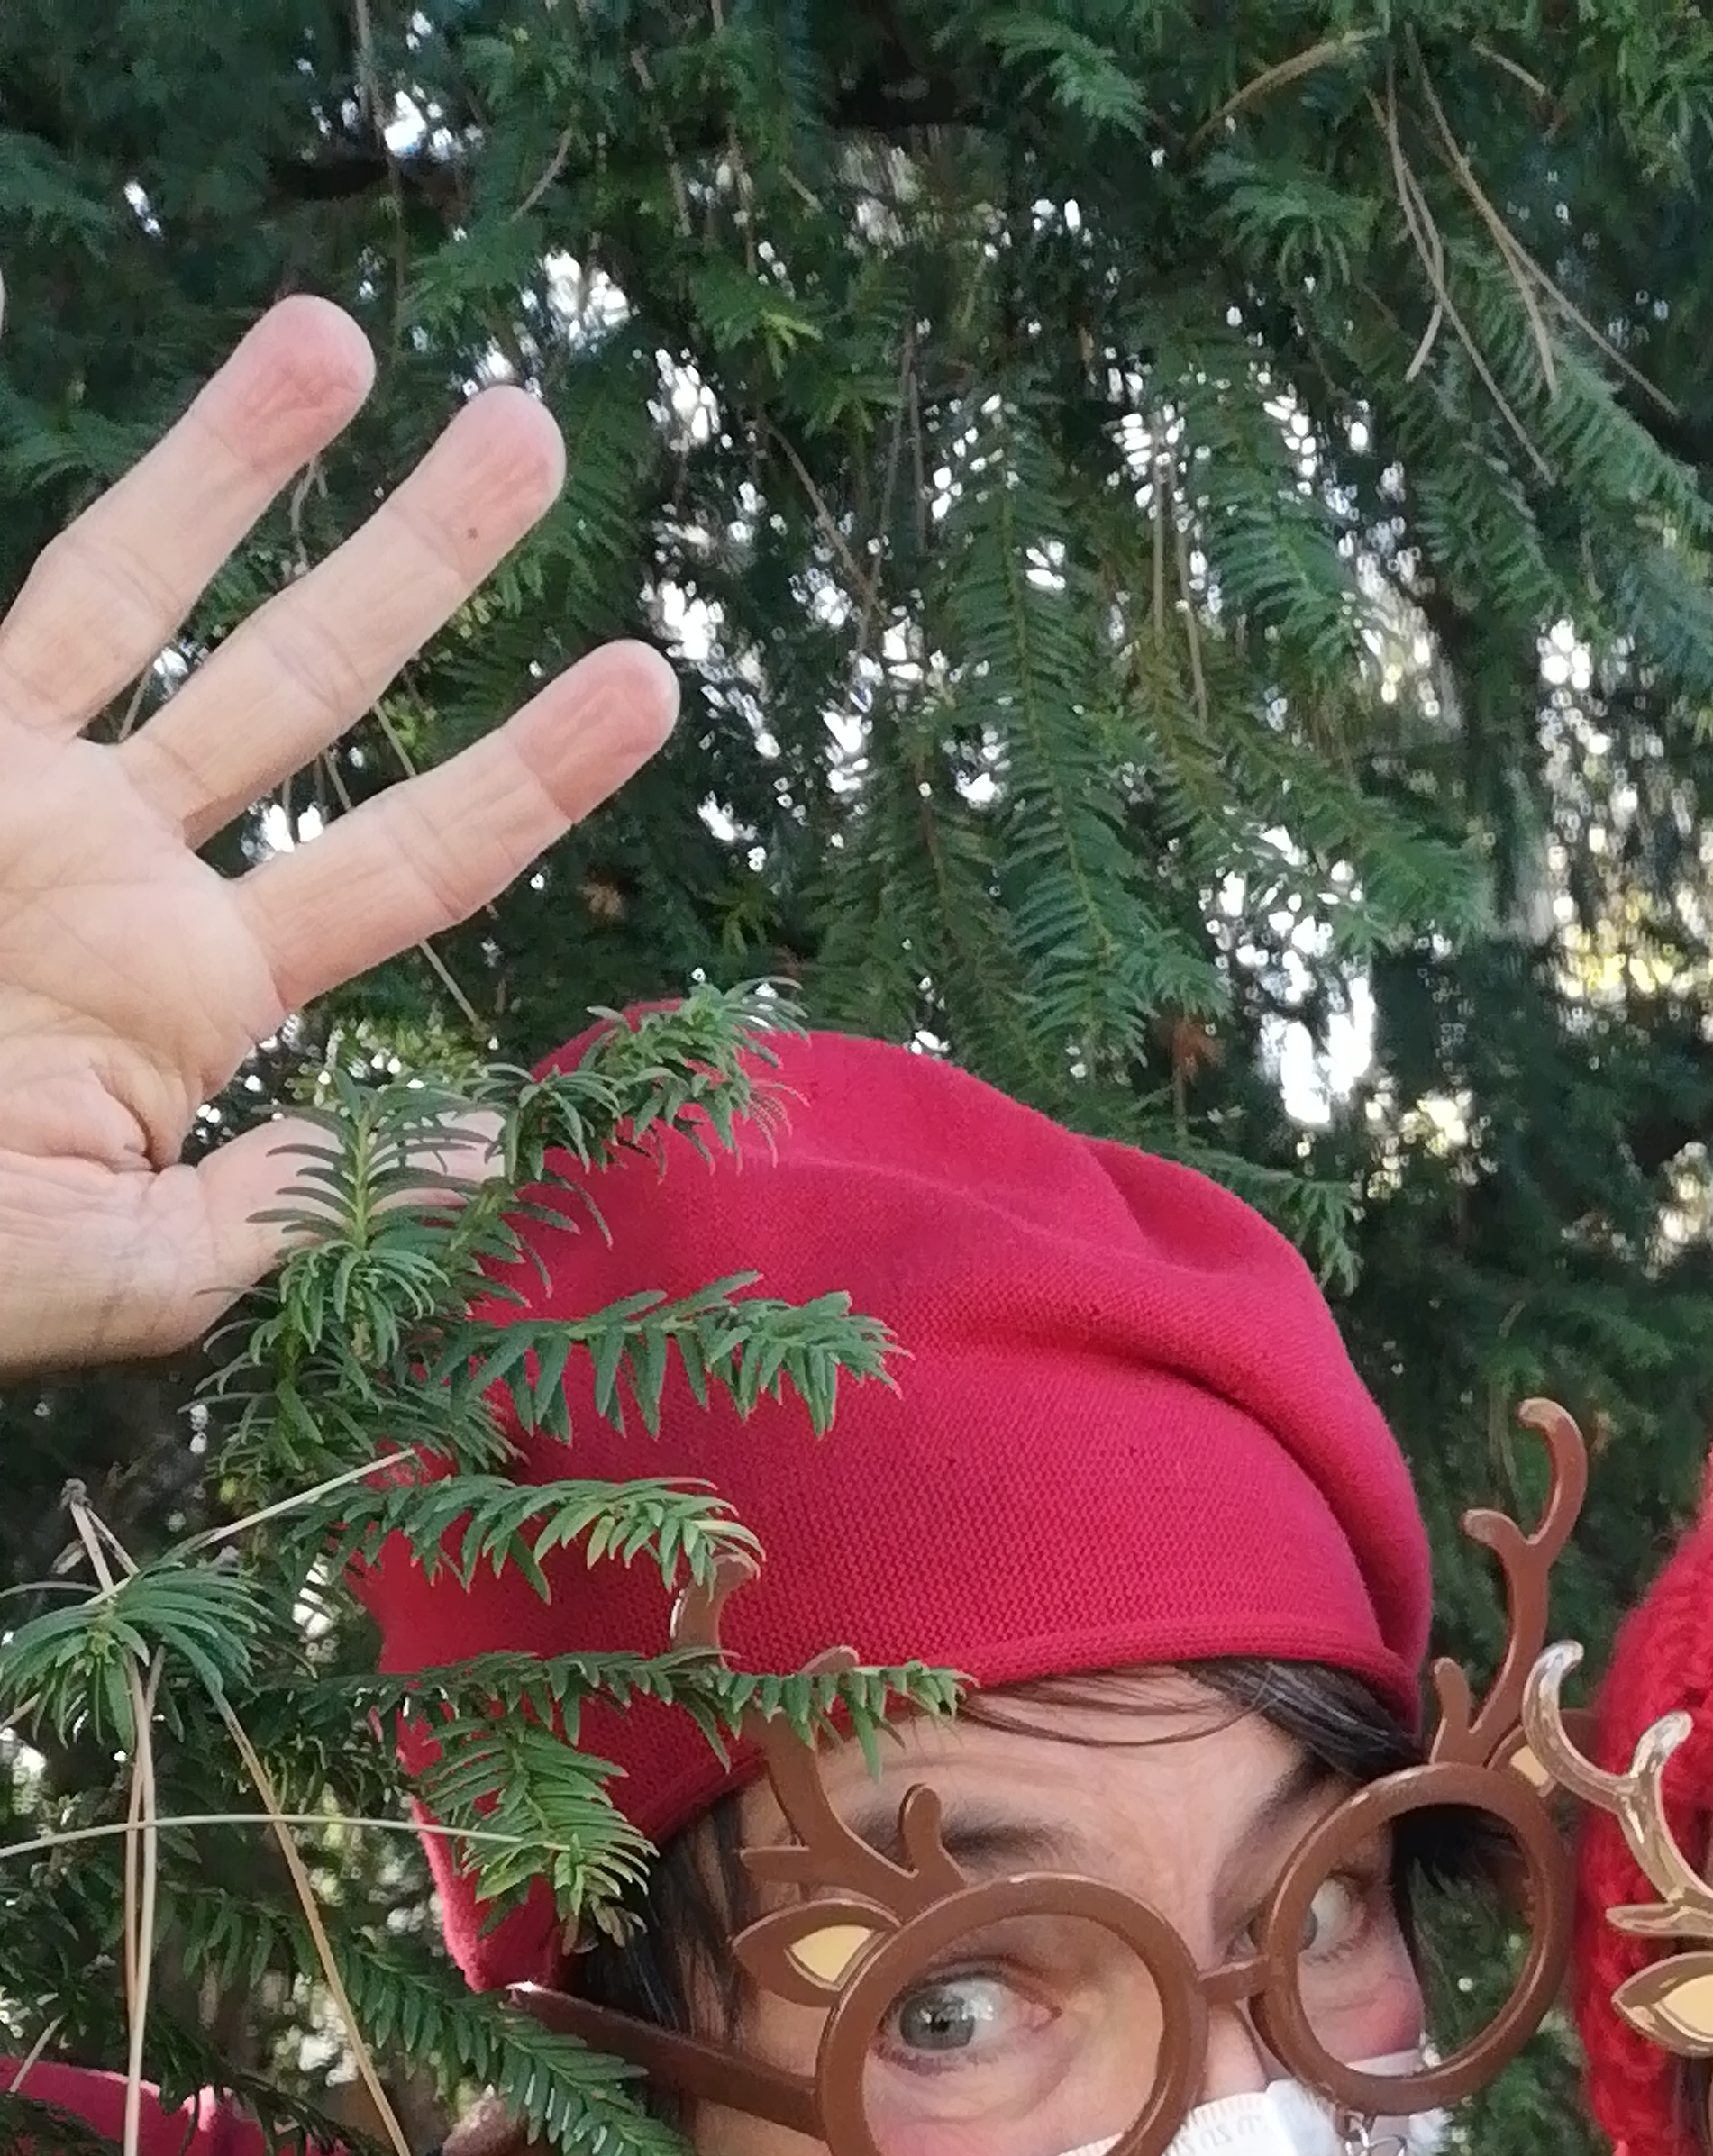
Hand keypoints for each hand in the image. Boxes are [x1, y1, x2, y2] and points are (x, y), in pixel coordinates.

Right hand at [0, 298, 677, 1375]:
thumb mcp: (137, 1267)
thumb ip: (304, 1203)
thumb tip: (495, 1142)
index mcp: (196, 999)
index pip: (409, 863)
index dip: (531, 770)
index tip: (650, 679)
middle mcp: (124, 874)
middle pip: (309, 686)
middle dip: (422, 561)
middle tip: (542, 432)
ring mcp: (17, 798)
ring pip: (156, 597)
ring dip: (250, 463)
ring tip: (351, 331)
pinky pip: (42, 619)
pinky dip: (123, 520)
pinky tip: (213, 412)